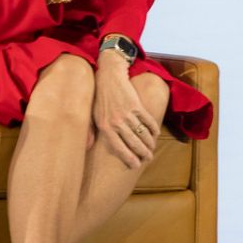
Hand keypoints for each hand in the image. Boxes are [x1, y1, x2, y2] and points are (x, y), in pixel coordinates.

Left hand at [91, 53, 158, 169]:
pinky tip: (155, 133)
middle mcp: (116, 122)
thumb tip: (87, 147)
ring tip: (152, 148)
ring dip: (149, 142)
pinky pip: (147, 120)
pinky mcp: (136, 105)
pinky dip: (153, 128)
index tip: (136, 165)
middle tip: (148, 159)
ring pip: (142, 133)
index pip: (118, 147)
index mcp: (104, 127)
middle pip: (133, 142)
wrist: (108, 76)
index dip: (128, 158)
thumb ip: (89, 131)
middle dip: (143, 153)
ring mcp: (127, 113)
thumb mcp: (90, 115)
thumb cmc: (98, 97)